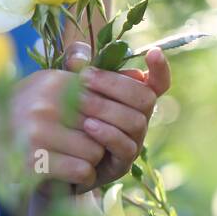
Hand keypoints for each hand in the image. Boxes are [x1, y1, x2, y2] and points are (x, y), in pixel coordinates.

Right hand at [1, 67, 106, 191]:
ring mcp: (38, 132)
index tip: (102, 125)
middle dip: (101, 138)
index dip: (111, 114)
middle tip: (91, 145)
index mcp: (54, 81)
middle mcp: (46, 103)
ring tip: (73, 159)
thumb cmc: (20, 114)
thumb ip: (87, 82)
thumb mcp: (48, 87)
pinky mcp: (35, 162)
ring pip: (95, 151)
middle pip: (103, 124)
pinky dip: (80, 176)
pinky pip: (82, 170)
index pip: (106, 96)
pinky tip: (66, 173)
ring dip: (90, 160)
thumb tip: (139, 76)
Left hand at [76, 47, 170, 186]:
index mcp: (133, 98)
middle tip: (84, 78)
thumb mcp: (68, 82)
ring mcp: (133, 142)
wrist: (55, 156)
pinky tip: (88, 126)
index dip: (161, 69)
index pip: (158, 83)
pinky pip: (125, 147)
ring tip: (80, 101)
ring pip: (136, 122)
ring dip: (107, 108)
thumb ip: (75, 62)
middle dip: (116, 85)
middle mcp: (140, 119)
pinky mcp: (122, 163)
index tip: (153, 52)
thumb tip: (78, 58)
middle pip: (146, 98)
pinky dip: (108, 134)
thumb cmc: (67, 112)